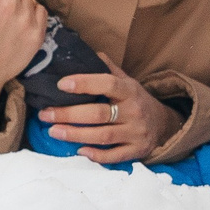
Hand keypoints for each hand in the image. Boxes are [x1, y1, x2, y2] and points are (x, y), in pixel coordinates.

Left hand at [37, 68, 170, 164]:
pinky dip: (96, 155)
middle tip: (45, 115)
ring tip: (54, 132)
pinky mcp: (136, 151)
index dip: (84, 83)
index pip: (107, 84)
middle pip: (99, 114)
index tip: (61, 85)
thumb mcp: (128, 82)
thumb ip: (109, 70)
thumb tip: (89, 53)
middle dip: (69, 114)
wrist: (164, 124)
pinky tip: (79, 151)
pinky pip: (114, 156)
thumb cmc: (137, 101)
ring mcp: (136, 133)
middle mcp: (134, 111)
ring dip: (76, 135)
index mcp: (130, 91)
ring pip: (103, 135)